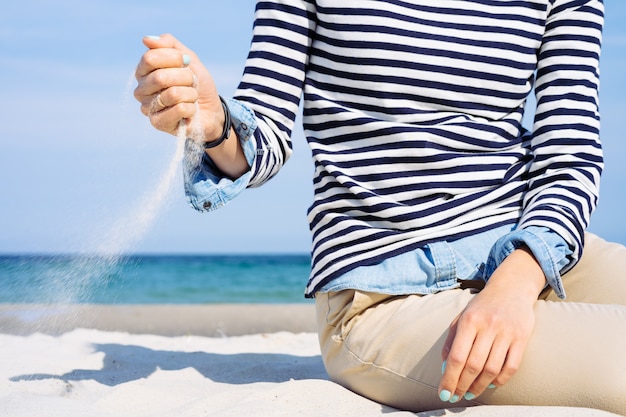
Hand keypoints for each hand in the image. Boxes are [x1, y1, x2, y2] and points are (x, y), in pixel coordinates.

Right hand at [134, 34, 223, 139]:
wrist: (211, 110)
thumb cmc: (197, 85)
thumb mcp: (189, 59)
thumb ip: (170, 45)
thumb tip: (147, 39)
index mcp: (144, 72)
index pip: (150, 58)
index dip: (174, 58)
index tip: (186, 62)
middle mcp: (141, 90)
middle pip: (160, 77)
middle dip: (185, 78)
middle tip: (191, 83)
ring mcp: (147, 108)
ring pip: (173, 94)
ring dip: (190, 94)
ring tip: (191, 98)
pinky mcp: (158, 123)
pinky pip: (179, 110)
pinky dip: (191, 108)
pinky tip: (189, 112)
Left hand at [438, 247, 545, 402]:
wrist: (511, 289)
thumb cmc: (482, 306)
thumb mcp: (461, 317)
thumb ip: (451, 340)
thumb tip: (444, 367)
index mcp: (468, 321)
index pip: (456, 356)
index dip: (449, 378)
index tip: (444, 393)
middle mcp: (487, 327)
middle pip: (473, 366)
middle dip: (462, 385)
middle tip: (456, 396)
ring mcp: (506, 333)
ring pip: (491, 369)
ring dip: (479, 386)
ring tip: (471, 393)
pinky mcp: (522, 338)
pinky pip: (511, 366)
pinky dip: (500, 380)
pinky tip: (491, 384)